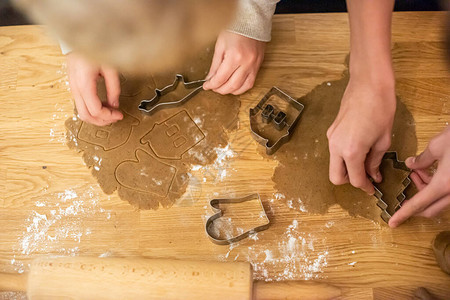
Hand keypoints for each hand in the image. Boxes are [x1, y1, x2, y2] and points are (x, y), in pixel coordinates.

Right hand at [67, 53, 122, 125]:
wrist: (79, 39)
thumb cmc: (94, 49)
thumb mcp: (110, 68)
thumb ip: (114, 87)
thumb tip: (115, 104)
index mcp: (85, 84)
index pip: (95, 110)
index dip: (108, 116)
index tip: (119, 114)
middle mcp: (76, 88)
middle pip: (86, 115)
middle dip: (102, 121)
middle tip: (115, 117)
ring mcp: (73, 88)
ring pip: (82, 113)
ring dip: (97, 117)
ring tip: (110, 113)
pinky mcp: (74, 87)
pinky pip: (81, 105)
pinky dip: (92, 110)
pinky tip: (103, 105)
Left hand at [203, 31, 264, 94]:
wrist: (251, 21)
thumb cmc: (235, 29)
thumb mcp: (220, 46)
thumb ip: (215, 65)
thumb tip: (210, 78)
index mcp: (235, 56)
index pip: (221, 78)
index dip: (212, 85)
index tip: (206, 86)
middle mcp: (246, 63)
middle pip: (231, 85)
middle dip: (220, 89)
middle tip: (213, 87)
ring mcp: (254, 66)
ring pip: (242, 87)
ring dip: (230, 91)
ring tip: (222, 88)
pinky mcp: (258, 66)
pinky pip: (250, 83)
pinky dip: (241, 88)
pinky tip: (234, 86)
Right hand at [327, 79, 395, 193]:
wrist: (368, 84)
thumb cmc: (381, 109)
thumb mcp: (383, 139)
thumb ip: (375, 161)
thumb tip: (373, 175)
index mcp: (351, 151)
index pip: (355, 179)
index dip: (365, 187)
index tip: (373, 189)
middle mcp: (336, 147)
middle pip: (336, 176)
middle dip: (350, 181)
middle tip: (365, 178)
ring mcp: (331, 138)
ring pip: (334, 164)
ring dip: (346, 168)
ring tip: (364, 161)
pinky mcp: (331, 131)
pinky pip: (335, 151)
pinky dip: (344, 156)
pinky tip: (359, 149)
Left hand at [389, 127, 449, 226]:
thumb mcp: (437, 146)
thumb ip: (422, 160)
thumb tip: (411, 164)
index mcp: (444, 184)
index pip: (418, 204)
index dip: (403, 214)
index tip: (392, 223)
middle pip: (430, 208)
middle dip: (415, 206)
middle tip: (403, 199)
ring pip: (439, 201)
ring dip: (425, 192)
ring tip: (415, 174)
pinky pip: (448, 193)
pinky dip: (436, 187)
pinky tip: (428, 172)